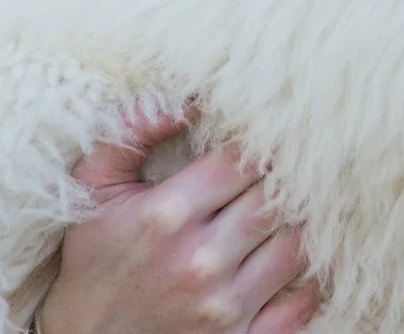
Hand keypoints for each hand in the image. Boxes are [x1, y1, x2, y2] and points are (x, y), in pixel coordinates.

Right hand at [41, 101, 320, 333]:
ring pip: (298, 244)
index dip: (261, 145)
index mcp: (167, 215)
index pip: (246, 159)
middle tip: (287, 172)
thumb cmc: (94, 262)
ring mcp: (224, 305)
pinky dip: (309, 281)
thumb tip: (189, 99)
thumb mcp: (94, 190)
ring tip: (289, 214)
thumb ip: (131, 132)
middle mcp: (200, 260)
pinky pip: (301, 303)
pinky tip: (296, 264)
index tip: (263, 142)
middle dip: (285, 181)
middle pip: (277, 198)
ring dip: (300, 226)